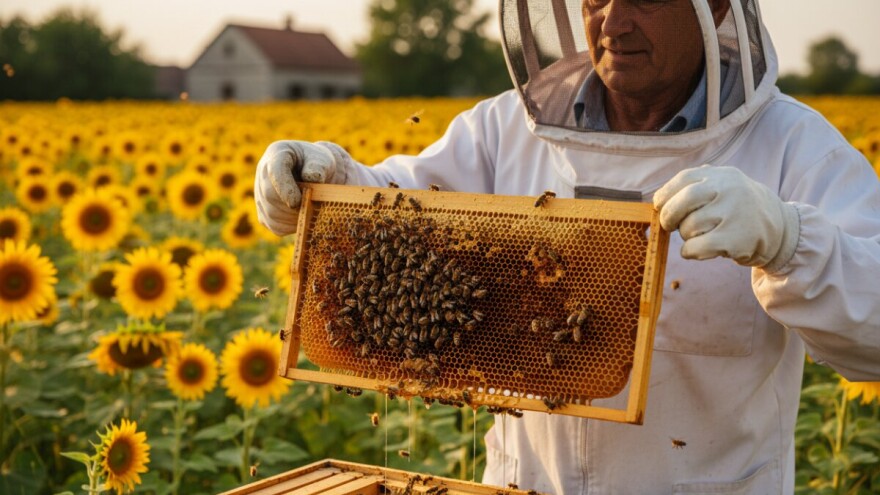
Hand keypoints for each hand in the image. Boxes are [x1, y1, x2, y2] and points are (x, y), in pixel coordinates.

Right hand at [254, 140, 336, 235]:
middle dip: (292, 207)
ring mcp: (260, 192)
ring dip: (293, 219)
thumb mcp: (322, 160)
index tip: (297, 203)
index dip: (284, 189)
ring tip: (310, 212)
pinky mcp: (264, 211)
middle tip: (312, 208)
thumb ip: (318, 166)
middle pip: (270, 196)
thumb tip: (312, 178)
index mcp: (277, 153)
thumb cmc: (319, 164)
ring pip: (271, 214)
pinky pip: (274, 226)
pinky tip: (303, 218)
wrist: (313, 174)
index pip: (274, 171)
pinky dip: (290, 227)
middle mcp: (263, 171)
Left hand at [653, 165, 799, 271]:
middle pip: (683, 202)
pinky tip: (696, 250)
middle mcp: (729, 190)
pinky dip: (689, 251)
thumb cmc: (738, 208)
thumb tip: (658, 200)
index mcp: (722, 175)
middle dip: (668, 216)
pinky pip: (696, 247)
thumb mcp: (723, 186)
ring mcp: (733, 213)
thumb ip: (695, 186)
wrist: (779, 229)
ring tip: (700, 235)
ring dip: (686, 236)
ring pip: (688, 227)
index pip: (683, 178)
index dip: (665, 194)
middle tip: (669, 225)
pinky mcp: (734, 239)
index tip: (660, 205)